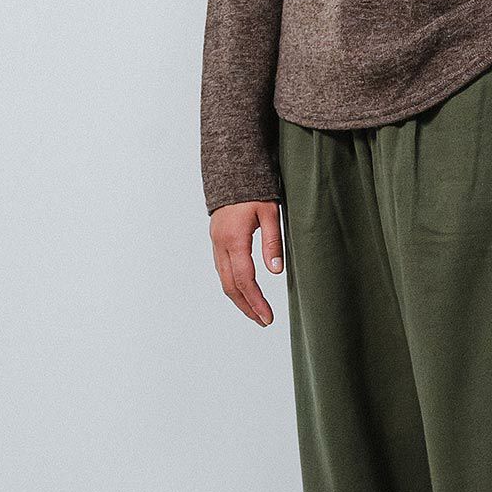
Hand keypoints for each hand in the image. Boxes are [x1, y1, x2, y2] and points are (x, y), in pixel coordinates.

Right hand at [210, 199, 282, 326]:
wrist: (231, 170)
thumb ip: (273, 242)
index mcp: (234, 240)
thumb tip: (275, 270)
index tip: (268, 317)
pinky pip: (222, 270)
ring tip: (256, 312)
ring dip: (239, 298)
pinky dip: (233, 285)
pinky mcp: (217, 241)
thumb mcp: (270, 213)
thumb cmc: (254, 189)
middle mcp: (221, 245)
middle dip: (247, 306)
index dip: (256, 302)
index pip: (245, 280)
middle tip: (263, 321)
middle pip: (231, 286)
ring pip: (224, 280)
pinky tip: (245, 292)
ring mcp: (216, 243)